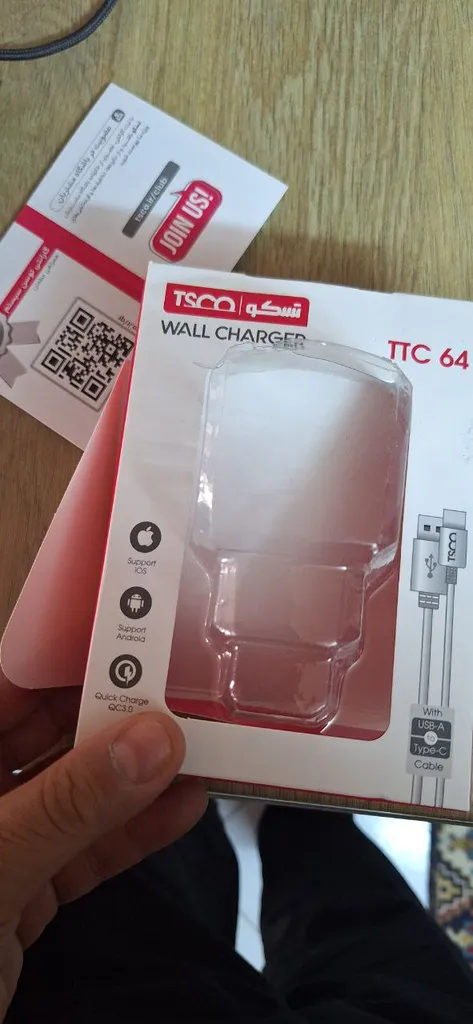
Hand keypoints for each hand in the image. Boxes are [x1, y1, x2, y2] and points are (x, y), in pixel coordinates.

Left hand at [0, 675, 206, 1019]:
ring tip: (200, 742)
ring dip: (136, 775)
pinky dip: (131, 835)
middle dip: (115, 713)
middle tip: (184, 688)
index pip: (3, 688)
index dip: (64, 654)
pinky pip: (82, 853)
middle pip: (45, 735)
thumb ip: (69, 804)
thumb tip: (152, 738)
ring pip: (74, 795)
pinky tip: (182, 808)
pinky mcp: (20, 898)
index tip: (132, 628)